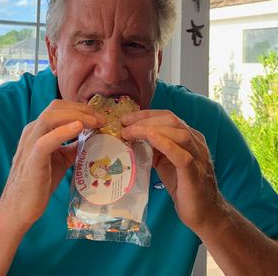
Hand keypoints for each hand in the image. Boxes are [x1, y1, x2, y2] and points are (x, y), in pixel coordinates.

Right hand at [0, 100, 104, 227]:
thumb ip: (72, 147)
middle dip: (81, 109)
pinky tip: (78, 128)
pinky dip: (62, 132)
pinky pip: (45, 141)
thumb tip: (91, 137)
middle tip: (101, 119)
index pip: (59, 109)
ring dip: (75, 116)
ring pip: (49, 118)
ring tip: (93, 122)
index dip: (80, 109)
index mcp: (38, 130)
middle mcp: (32, 132)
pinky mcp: (32, 160)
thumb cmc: (39, 183)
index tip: (99, 118)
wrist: (19, 208)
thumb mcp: (60, 160)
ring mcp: (30, 144)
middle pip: (55, 107)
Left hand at [121, 110, 224, 232]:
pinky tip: (149, 139)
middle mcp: (196, 143)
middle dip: (145, 119)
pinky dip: (164, 143)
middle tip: (124, 125)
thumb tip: (131, 139)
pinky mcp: (195, 174)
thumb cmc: (183, 187)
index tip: (126, 118)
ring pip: (177, 133)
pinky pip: (181, 155)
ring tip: (130, 133)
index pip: (168, 117)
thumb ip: (154, 149)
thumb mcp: (165, 162)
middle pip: (171, 120)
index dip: (146, 115)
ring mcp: (198, 157)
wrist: (205, 214)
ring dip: (150, 129)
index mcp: (189, 138)